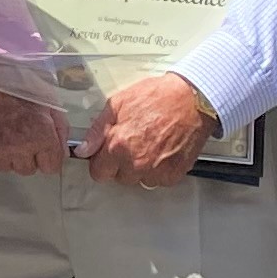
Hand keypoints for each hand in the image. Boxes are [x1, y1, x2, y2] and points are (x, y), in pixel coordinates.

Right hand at [0, 76, 68, 174]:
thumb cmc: (12, 83)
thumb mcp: (47, 99)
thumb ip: (60, 128)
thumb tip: (63, 151)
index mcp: (41, 134)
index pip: (51, 167)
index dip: (47, 155)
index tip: (41, 145)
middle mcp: (19, 147)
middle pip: (29, 169)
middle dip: (27, 155)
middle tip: (19, 131)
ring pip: (8, 168)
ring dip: (7, 155)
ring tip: (2, 130)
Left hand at [79, 72, 219, 188]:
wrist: (192, 99)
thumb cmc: (157, 97)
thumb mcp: (118, 104)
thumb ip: (97, 131)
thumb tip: (83, 150)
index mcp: (118, 146)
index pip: (99, 173)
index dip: (102, 162)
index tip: (108, 154)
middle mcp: (136, 163)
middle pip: (120, 177)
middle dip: (123, 164)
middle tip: (134, 142)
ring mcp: (156, 171)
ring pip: (140, 180)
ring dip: (142, 168)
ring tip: (151, 144)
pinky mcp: (174, 174)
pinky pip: (159, 180)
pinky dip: (160, 170)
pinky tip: (163, 149)